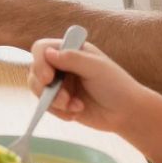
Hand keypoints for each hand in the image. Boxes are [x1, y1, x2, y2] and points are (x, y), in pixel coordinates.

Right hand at [28, 38, 152, 137]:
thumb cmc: (116, 85)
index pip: (42, 49)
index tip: (48, 78)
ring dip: (54, 102)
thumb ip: (72, 58)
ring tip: (75, 107)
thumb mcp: (96, 68)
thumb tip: (47, 53)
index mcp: (70, 50)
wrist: (126, 113)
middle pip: (35, 71)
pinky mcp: (59, 102)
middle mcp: (61, 65)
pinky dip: (59, 112)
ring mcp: (59, 84)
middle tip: (64, 99)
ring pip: (38, 90)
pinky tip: (76, 113)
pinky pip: (46, 106)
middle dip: (47, 88)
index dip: (39, 62)